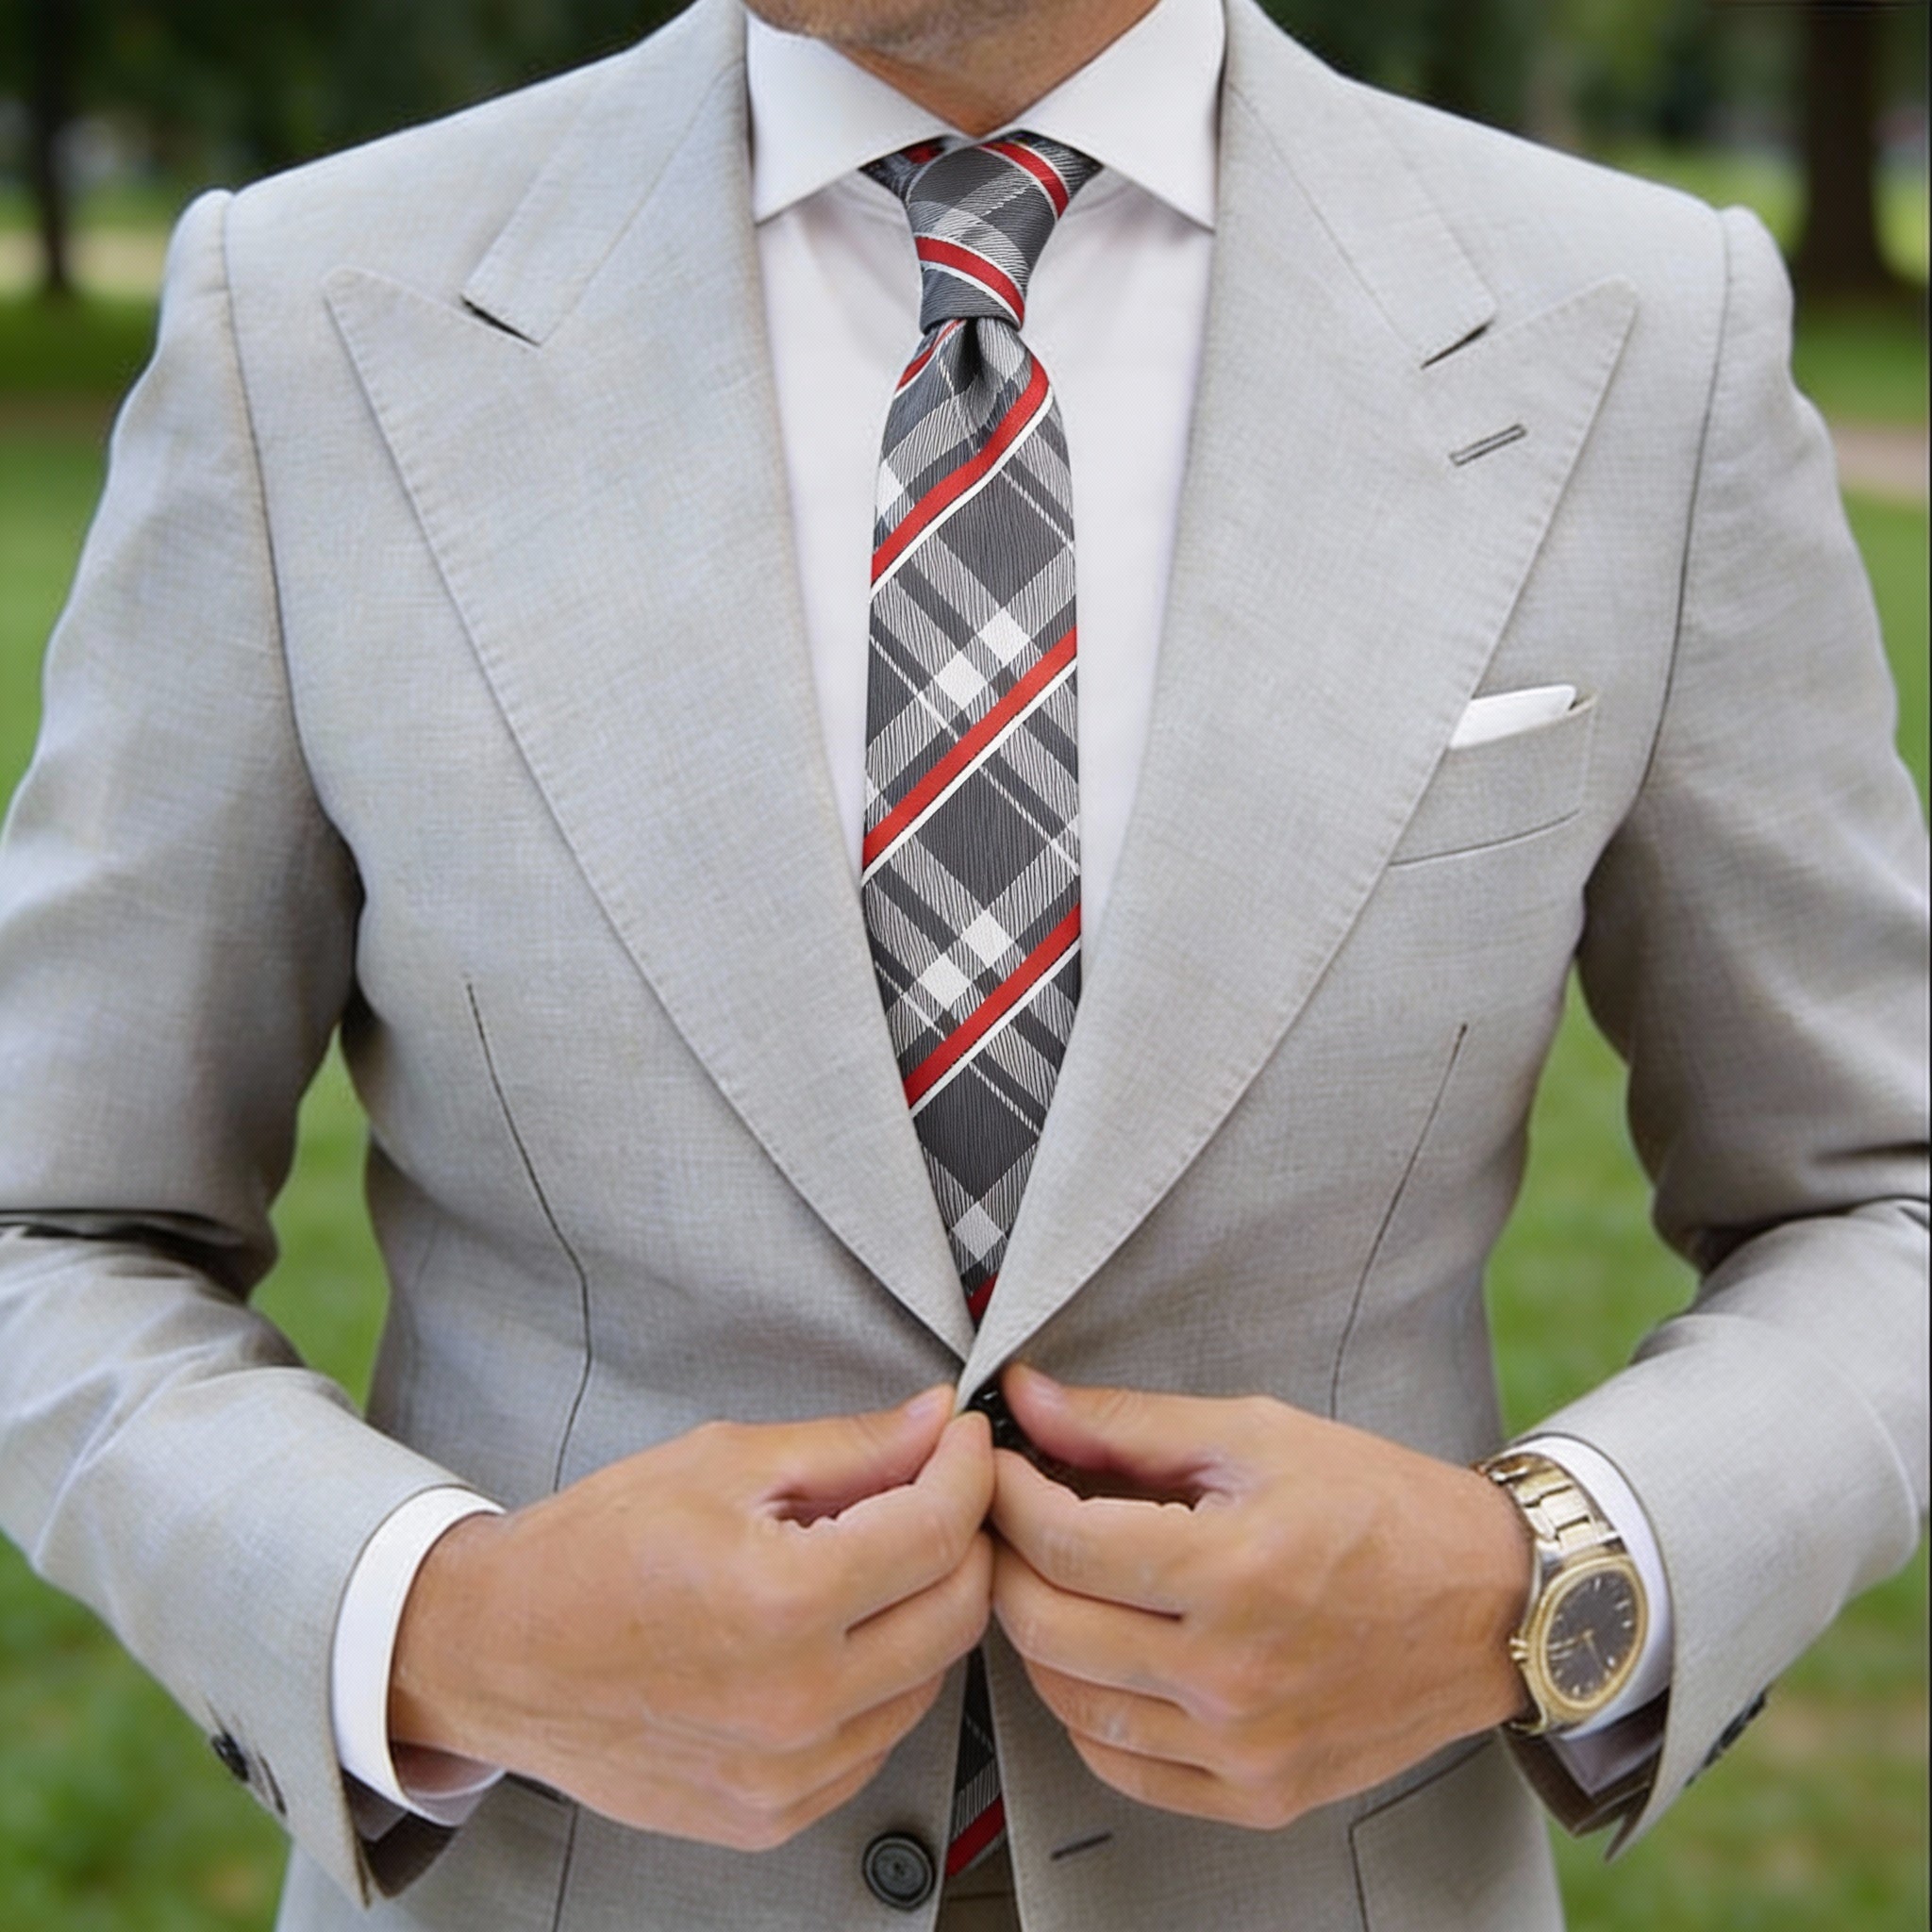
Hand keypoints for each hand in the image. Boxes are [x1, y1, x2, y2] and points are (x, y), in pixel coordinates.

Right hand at [390, 1389, 994, 1849]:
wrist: (497, 1654)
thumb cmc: (594, 1550)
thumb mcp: (722, 1462)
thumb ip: (849, 1447)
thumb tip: (935, 1424)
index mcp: (782, 1601)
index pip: (938, 1531)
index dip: (968, 1471)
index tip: (964, 1441)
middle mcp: (795, 1702)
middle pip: (957, 1613)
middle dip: (965, 1538)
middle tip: (935, 1492)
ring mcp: (785, 1774)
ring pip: (929, 1681)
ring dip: (924, 1611)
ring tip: (871, 1561)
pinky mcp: (771, 1814)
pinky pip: (876, 1741)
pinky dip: (880, 1681)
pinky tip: (834, 1635)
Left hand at [989, 1367, 1529, 1830]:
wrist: (1492, 1604)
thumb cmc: (1381, 1507)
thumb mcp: (1255, 1435)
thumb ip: (1128, 1424)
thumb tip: (1028, 1399)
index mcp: (1234, 1571)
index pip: (1062, 1542)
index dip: (1007, 1494)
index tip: (996, 1464)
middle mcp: (1234, 1675)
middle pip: (1048, 1627)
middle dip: (1006, 1560)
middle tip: (1008, 1517)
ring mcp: (1245, 1747)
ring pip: (1071, 1705)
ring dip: (1037, 1636)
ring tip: (1051, 1579)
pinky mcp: (1259, 1794)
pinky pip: (1124, 1770)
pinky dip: (1087, 1713)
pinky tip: (1098, 1658)